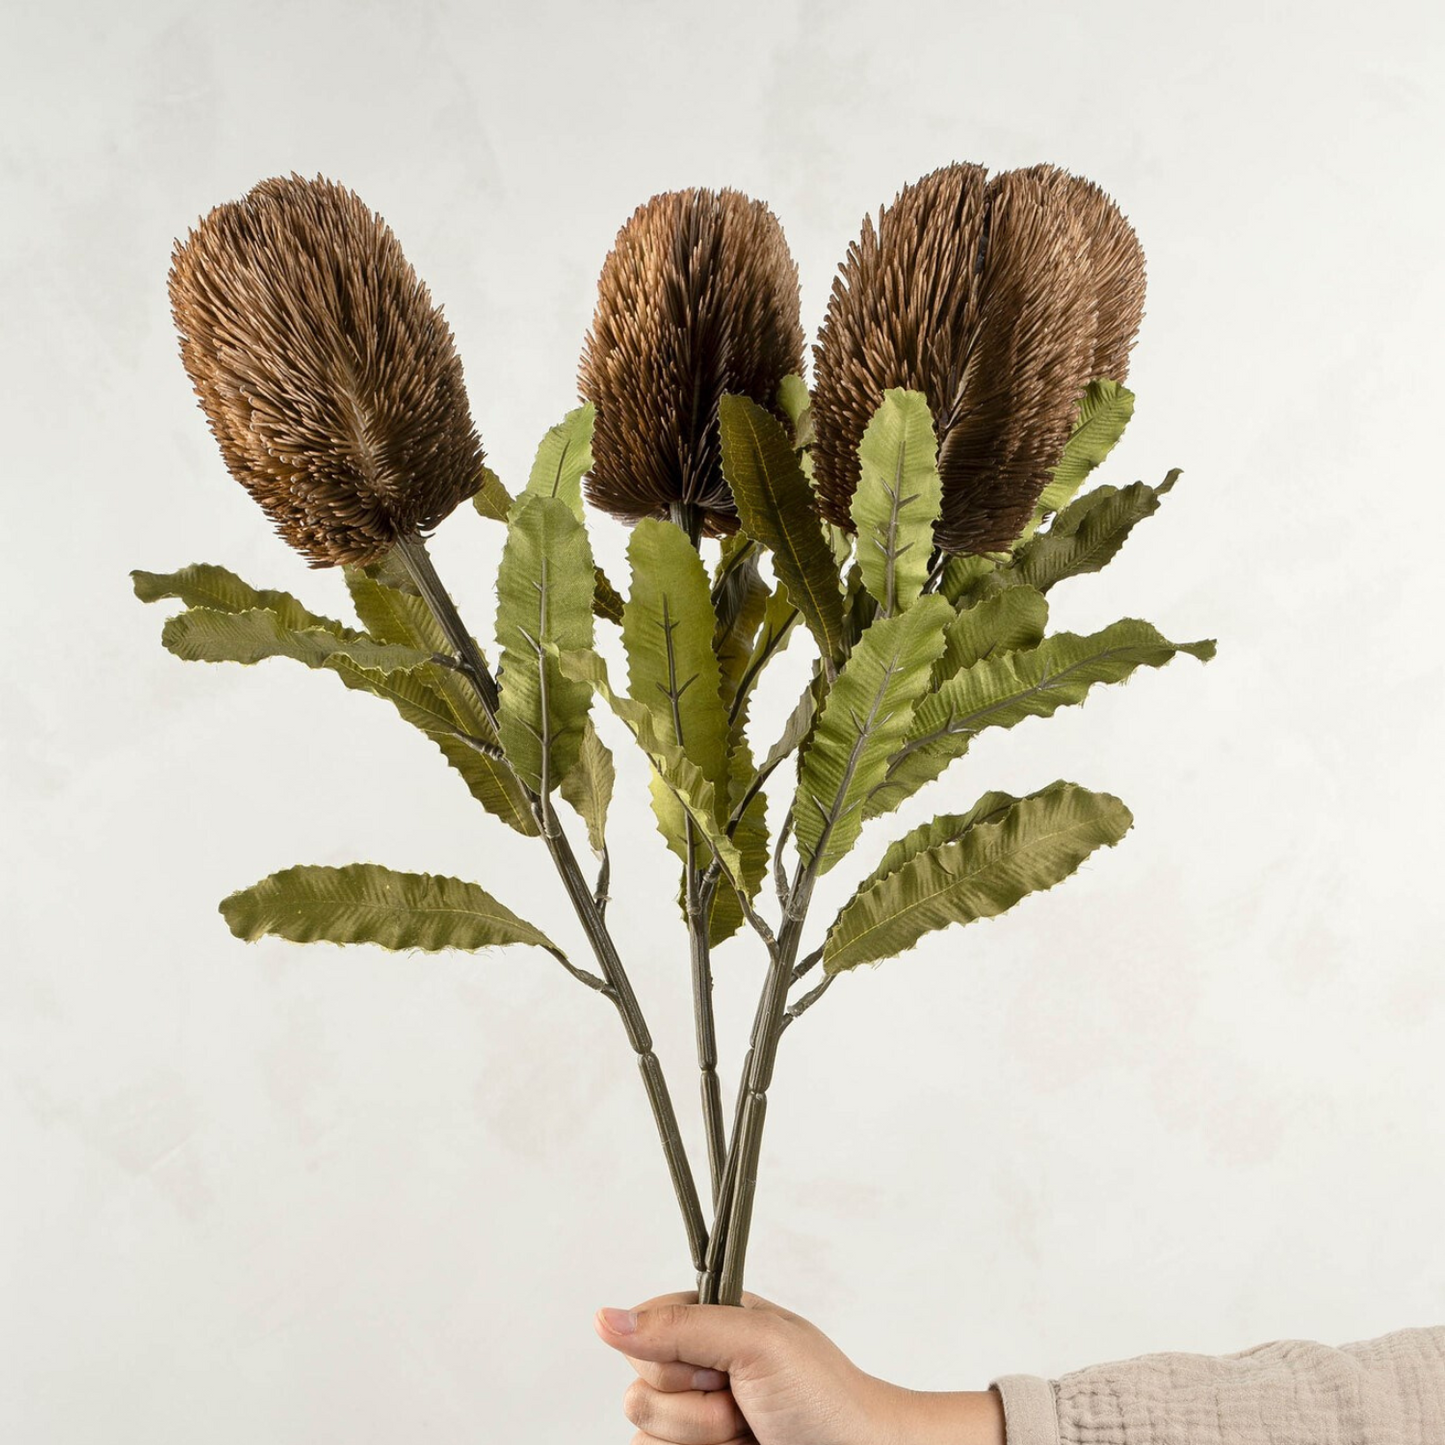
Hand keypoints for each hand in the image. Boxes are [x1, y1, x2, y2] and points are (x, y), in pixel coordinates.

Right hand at [593, 1289, 1004, 1444]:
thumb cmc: (828, 1399)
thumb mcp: (756, 1342)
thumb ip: (680, 1327)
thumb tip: (605, 1318)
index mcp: (712, 1322)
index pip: (642, 1326)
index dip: (672, 1353)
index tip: (720, 1365)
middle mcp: (699, 1367)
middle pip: (639, 1383)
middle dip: (692, 1401)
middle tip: (745, 1400)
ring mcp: (697, 1418)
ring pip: (644, 1429)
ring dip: (698, 1436)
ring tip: (748, 1430)